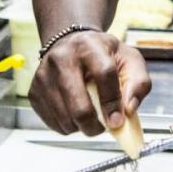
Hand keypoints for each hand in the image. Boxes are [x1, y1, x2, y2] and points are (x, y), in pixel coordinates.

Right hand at [28, 31, 149, 135]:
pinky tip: (74, 111)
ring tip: (90, 115)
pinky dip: (67, 125)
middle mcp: (62, 58)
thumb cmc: (103, 55)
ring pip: (65, 119)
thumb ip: (139, 83)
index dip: (112, 102)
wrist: (71, 44)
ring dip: (81, 127)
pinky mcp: (33, 92)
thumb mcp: (129, 59)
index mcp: (89, 46)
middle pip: (79, 105)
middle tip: (104, 127)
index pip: (104, 74)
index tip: (118, 121)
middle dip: (95, 125)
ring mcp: (43, 76)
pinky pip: (52, 123)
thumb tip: (128, 110)